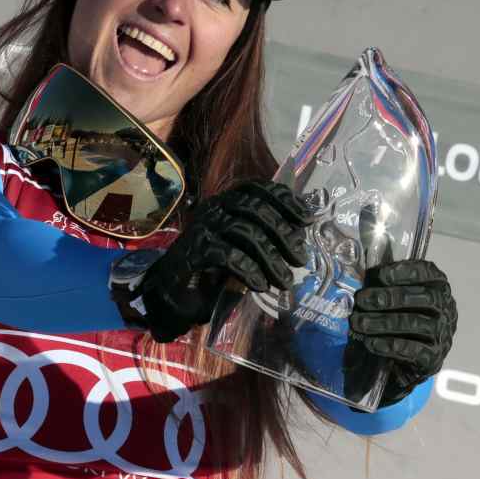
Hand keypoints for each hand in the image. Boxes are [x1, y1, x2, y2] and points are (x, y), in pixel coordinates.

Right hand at [110, 180, 311, 342]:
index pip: (259, 188)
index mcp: (228, 201)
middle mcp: (215, 208)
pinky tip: (260, 285)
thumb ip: (264, 237)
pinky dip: (249, 270)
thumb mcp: (243, 247)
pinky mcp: (194, 250)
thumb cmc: (212, 267)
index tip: (307, 219)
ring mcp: (203, 227)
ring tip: (284, 281)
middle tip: (300, 259)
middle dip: (283, 233)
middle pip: (256, 209)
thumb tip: (299, 237)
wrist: (172, 290)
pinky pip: (228, 255)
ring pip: (246, 232)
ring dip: (271, 258)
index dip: (285, 200)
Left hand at [348, 260, 457, 405]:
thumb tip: (362, 277)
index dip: (405, 271)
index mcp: (438, 287)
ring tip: (359, 322)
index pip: (428, 273)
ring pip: (415, 323)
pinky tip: (371, 342)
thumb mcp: (399, 300)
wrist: (409, 363)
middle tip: (363, 299)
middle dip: (390, 297)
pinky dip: (389, 345)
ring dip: (383, 322)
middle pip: (424, 297)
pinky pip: (413, 350)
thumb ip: (387, 287)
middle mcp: (445, 308)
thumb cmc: (403, 322)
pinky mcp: (433, 358)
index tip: (380, 274)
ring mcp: (442, 334)